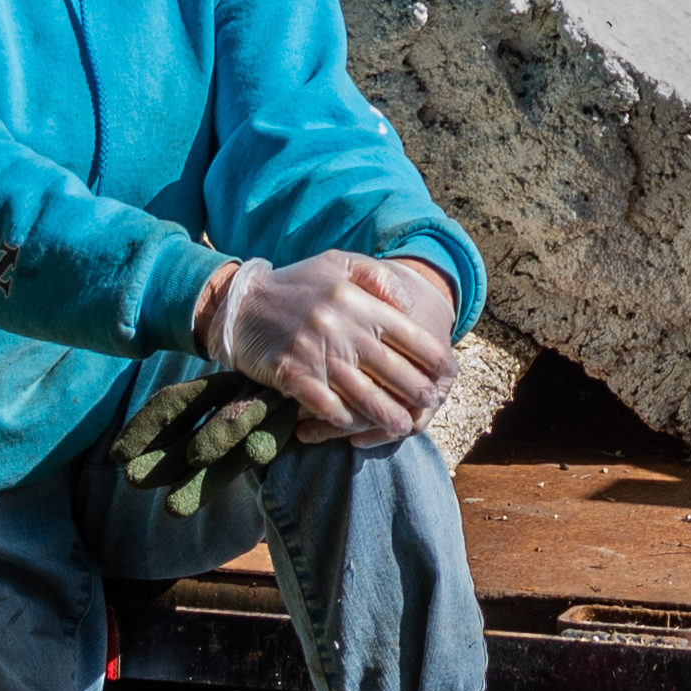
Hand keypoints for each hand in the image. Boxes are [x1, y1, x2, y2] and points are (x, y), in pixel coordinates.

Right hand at [203, 250, 464, 443]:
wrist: (241, 303)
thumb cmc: (296, 284)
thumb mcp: (338, 263)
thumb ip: (378, 278)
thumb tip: (409, 304)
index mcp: (357, 301)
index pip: (406, 333)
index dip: (432, 355)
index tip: (448, 371)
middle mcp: (340, 326)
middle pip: (390, 367)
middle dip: (416, 389)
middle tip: (431, 403)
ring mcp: (315, 351)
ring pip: (361, 391)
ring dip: (385, 413)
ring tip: (403, 426)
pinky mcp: (290, 372)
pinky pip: (322, 401)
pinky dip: (339, 416)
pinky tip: (353, 426)